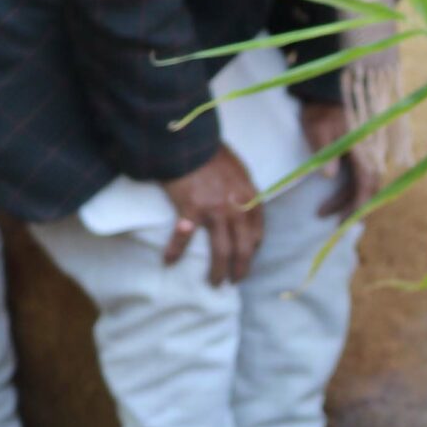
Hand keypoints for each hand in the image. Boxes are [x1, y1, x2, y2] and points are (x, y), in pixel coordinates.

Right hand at [162, 145, 264, 286]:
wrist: (191, 142)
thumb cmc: (214, 154)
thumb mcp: (240, 171)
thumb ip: (244, 191)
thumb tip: (244, 207)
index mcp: (251, 198)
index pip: (258, 231)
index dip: (253, 248)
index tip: (247, 257)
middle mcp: (238, 209)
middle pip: (243, 247)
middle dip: (241, 268)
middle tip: (235, 281)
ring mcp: (215, 212)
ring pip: (221, 250)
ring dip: (218, 271)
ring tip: (215, 284)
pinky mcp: (192, 210)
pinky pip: (184, 238)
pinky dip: (175, 251)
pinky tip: (169, 261)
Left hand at [298, 101, 379, 219]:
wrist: (328, 87)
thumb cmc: (320, 108)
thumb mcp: (318, 130)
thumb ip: (325, 153)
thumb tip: (329, 177)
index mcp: (365, 150)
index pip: (367, 186)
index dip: (356, 206)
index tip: (341, 222)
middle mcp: (372, 153)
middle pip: (367, 187)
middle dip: (349, 206)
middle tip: (326, 218)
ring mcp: (369, 150)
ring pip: (364, 181)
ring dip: (348, 197)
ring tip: (325, 209)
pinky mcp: (364, 148)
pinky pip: (362, 173)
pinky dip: (350, 186)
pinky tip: (336, 191)